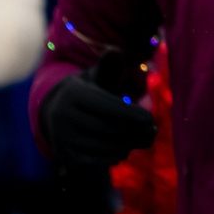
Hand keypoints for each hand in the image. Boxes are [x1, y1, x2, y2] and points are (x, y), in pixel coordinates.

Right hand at [41, 69, 157, 174]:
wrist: (60, 115)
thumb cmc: (91, 92)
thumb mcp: (99, 76)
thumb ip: (110, 66)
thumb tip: (114, 52)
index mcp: (75, 94)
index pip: (111, 108)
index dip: (134, 115)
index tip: (151, 119)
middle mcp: (64, 117)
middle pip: (111, 130)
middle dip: (136, 133)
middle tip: (152, 133)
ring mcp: (62, 139)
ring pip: (106, 147)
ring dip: (128, 146)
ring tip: (139, 140)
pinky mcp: (66, 158)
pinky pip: (98, 162)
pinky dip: (115, 157)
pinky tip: (121, 149)